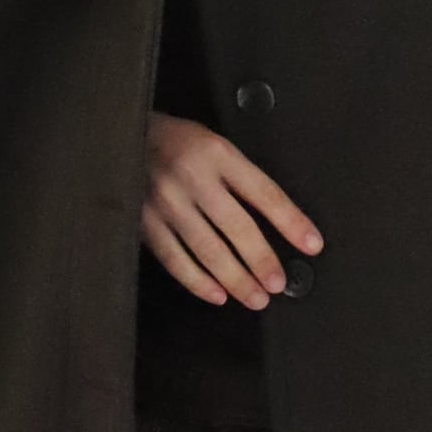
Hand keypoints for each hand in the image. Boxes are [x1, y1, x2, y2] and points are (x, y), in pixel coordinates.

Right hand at [141, 110, 322, 307]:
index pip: (264, 193)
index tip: (312, 245)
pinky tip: (218, 295)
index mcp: (218, 154)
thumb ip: (238, 177)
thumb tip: (274, 221)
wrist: (120, 134)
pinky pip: (175, 259)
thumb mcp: (212, 144)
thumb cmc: (174, 141)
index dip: (291, 221)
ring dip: (236, 279)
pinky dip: (198, 281)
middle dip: (262, 260)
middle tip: (278, 284)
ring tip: (256, 298)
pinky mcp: (143, 221)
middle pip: (238, 227)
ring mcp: (167, 202)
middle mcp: (194, 178)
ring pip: (209, 250)